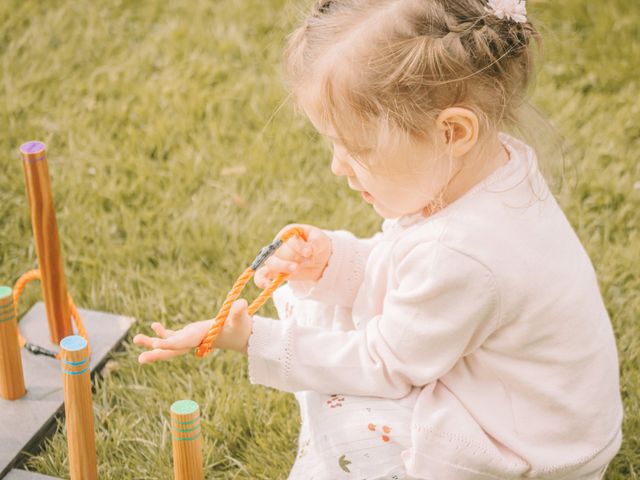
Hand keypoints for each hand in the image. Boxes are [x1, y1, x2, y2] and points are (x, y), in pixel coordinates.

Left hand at [133, 299, 252, 362]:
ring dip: (152, 342)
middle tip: (140, 359)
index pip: (183, 343)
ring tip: (136, 339)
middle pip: (172, 351)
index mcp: (201, 338)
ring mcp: (190, 339)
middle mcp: (193, 342)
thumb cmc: (241, 327)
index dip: (170, 344)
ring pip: (168, 344)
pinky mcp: (190, 335)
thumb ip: (239, 312)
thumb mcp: (240, 319)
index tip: (156, 345)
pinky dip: (163, 332)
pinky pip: (173, 336)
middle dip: (156, 354)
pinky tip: (153, 325)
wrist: (242, 335)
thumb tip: (242, 303)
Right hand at [254, 224, 331, 288]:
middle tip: (304, 264)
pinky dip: (261, 280)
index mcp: (288, 233)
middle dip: (292, 258)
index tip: (309, 253)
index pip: (289, 239)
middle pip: (280, 251)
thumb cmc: (318, 245)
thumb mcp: (320, 241)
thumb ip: (315, 244)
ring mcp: (276, 258)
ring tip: (296, 270)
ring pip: (271, 262)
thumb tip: (309, 251)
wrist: (320, 260)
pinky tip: (266, 286)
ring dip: (282, 266)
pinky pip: (262, 274)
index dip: (298, 246)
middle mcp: (279, 244)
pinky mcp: (275, 271)